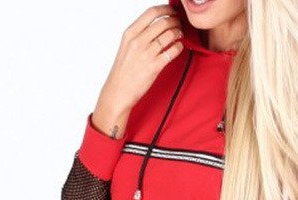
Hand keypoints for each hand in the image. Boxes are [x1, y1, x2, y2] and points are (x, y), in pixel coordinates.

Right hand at [92, 5, 184, 137]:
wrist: (118, 92)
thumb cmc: (123, 71)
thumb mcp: (126, 46)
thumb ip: (140, 34)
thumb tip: (156, 23)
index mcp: (130, 33)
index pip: (151, 12)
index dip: (166, 9)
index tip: (173, 10)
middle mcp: (138, 41)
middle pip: (163, 22)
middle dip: (175, 20)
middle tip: (179, 23)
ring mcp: (146, 54)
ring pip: (169, 35)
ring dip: (178, 32)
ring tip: (180, 34)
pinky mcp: (154, 67)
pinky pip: (172, 51)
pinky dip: (179, 47)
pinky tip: (179, 47)